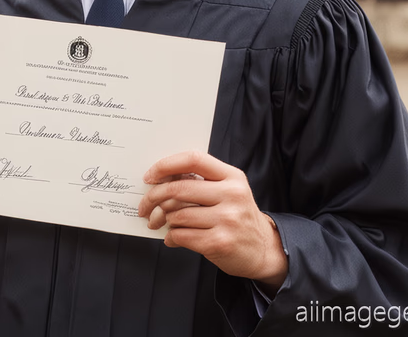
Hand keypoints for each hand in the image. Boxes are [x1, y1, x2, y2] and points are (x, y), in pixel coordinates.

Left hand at [138, 150, 287, 292]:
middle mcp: (232, 194)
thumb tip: (159, 182)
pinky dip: (171, 237)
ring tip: (160, 223)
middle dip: (154, 197)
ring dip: (163, 220)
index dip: (167, 165)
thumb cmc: (237, 215)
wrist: (264, 249)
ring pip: (178, 215)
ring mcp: (227, 219)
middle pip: (180, 188)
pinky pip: (182, 236)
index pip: (194, 159)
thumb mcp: (228, 190)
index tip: (150, 176)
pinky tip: (172, 238)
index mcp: (232, 176)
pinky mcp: (220, 242)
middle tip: (144, 205)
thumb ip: (200, 182)